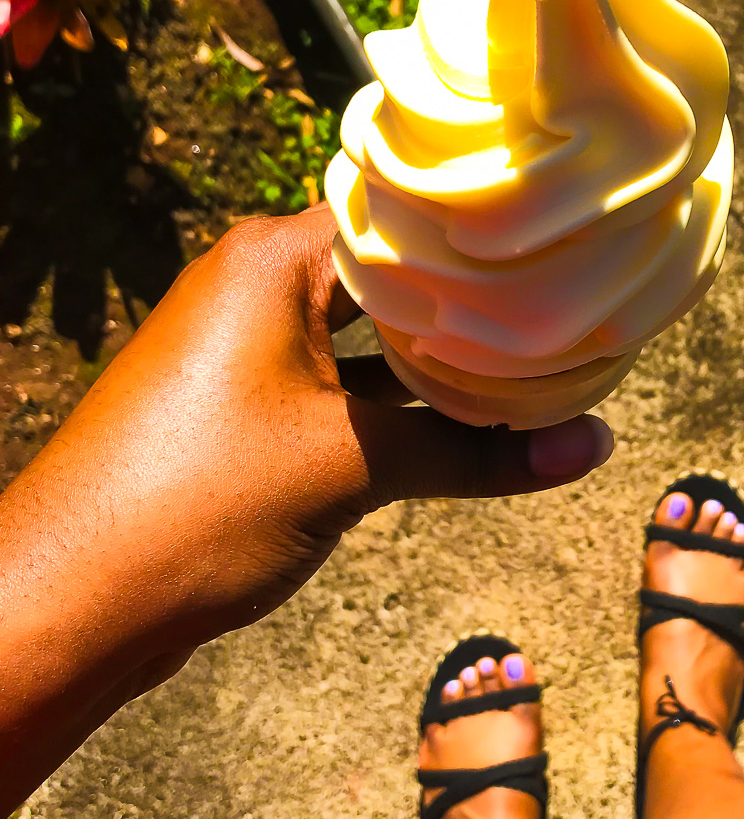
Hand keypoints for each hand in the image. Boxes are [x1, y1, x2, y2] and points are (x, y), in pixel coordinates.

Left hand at [0, 206, 612, 811]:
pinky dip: (403, 404)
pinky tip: (474, 426)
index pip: (400, 214)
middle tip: (575, 301)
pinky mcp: (249, 411)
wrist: (74, 604)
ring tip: (545, 365)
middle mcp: (257, 288)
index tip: (566, 239)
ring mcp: (250, 352)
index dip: (482, 230)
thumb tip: (595, 445)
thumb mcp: (353, 468)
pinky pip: (347, 388)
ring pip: (372, 339)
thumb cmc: (197, 507)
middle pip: (393, 275)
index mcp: (272, 261)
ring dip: (442, 361)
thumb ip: (476, 451)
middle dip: (474, 301)